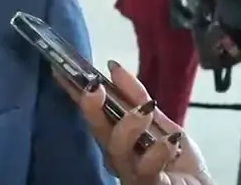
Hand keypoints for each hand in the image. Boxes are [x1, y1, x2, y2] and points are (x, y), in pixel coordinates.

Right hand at [57, 62, 211, 184]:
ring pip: (118, 149)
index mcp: (116, 139)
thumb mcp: (161, 121)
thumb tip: (113, 67)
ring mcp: (131, 173)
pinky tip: (170, 140)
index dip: (77, 93)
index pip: (93, 113)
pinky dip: (158, 153)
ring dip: (129, 125)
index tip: (62, 71)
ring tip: (146, 109)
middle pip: (98, 131)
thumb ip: (137, 97)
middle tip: (94, 87)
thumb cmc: (177, 160)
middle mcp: (118, 156)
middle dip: (92, 108)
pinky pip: (147, 170)